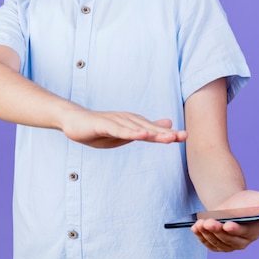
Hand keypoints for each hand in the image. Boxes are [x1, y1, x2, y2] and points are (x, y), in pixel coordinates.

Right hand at [60, 108, 187, 147]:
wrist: (73, 121)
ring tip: (168, 138)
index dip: (168, 134)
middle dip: (166, 134)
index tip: (185, 137)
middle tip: (183, 136)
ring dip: (152, 133)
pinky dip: (131, 132)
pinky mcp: (103, 124)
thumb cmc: (99, 130)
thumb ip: (144, 132)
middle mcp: (127, 120)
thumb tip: (167, 128)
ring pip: (136, 128)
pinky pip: (119, 129)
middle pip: (149, 128)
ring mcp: (115, 121)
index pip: (153, 132)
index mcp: (132, 124)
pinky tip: (141, 135)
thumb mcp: (124, 134)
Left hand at [191, 190, 258, 251]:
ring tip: (200, 223)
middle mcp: (241, 243)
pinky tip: (195, 227)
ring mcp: (228, 245)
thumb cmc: (248, 202)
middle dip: (217, 231)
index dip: (235, 230)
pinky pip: (208, 243)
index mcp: (253, 233)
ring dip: (207, 233)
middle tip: (208, 221)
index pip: (244, 234)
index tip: (227, 223)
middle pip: (228, 240)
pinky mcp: (216, 244)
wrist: (231, 204)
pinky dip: (200, 236)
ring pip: (216, 242)